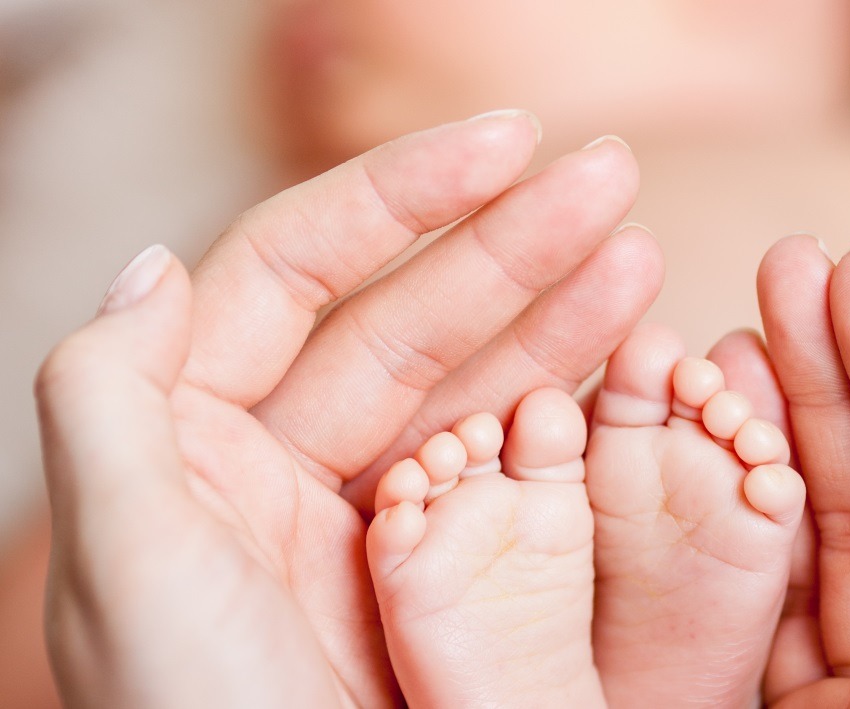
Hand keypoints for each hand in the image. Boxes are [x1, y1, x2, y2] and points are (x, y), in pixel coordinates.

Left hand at [35, 112, 661, 706]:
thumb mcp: (121, 572)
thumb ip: (107, 399)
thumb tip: (148, 263)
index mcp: (196, 443)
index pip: (296, 272)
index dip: (398, 196)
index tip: (505, 145)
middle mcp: (289, 468)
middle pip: (408, 318)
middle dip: (511, 244)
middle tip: (612, 180)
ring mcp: (382, 522)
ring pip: (476, 390)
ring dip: (560, 317)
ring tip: (641, 256)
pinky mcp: (452, 580)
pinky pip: (515, 479)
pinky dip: (572, 420)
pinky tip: (627, 365)